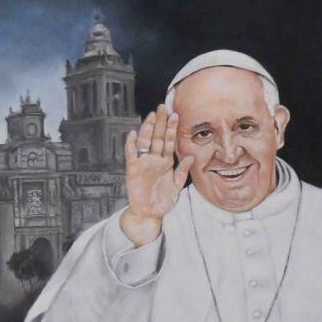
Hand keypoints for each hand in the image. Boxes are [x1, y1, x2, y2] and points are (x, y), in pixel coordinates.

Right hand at [118, 104, 189, 246]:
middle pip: (156, 137)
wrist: (150, 213)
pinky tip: (134, 134)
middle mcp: (154, 159)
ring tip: (151, 115)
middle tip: (163, 107)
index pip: (168, 141)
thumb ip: (182, 171)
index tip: (176, 114)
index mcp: (165, 162)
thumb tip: (190, 156)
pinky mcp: (133, 170)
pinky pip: (131, 155)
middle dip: (160, 122)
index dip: (171, 128)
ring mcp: (143, 163)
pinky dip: (131, 144)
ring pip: (145, 142)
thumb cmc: (163, 200)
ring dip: (147, 128)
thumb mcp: (177, 185)